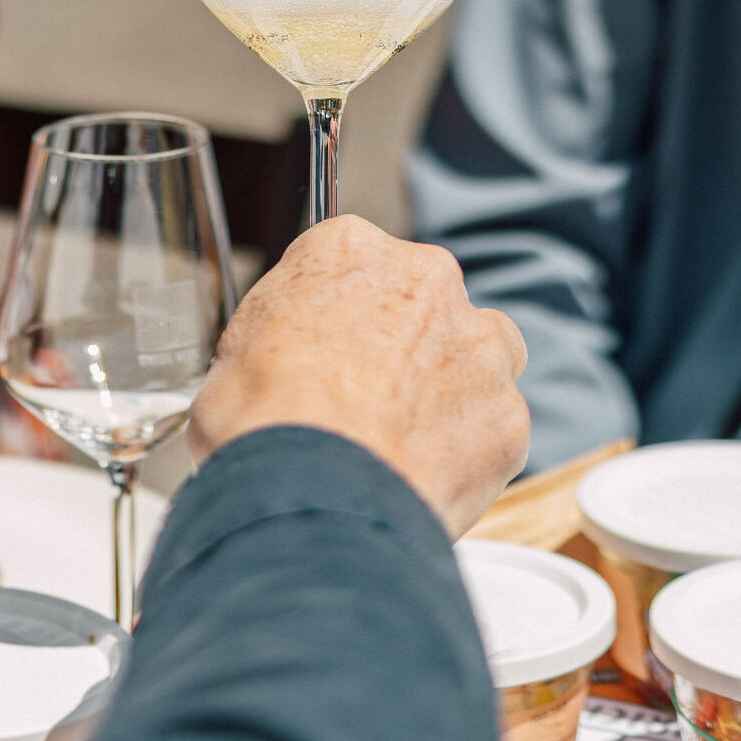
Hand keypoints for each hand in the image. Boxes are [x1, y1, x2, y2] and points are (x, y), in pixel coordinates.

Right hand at [189, 216, 528, 536]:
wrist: (315, 491)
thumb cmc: (263, 424)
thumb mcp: (232, 356)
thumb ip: (279, 340)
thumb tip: (281, 373)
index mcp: (348, 249)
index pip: (354, 262)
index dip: (344, 313)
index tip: (336, 347)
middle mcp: (424, 279)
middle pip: (428, 300)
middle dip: (408, 345)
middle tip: (370, 401)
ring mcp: (478, 345)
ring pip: (481, 355)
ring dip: (453, 388)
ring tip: (404, 441)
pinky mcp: (507, 413)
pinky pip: (493, 429)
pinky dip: (467, 454)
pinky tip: (422, 478)